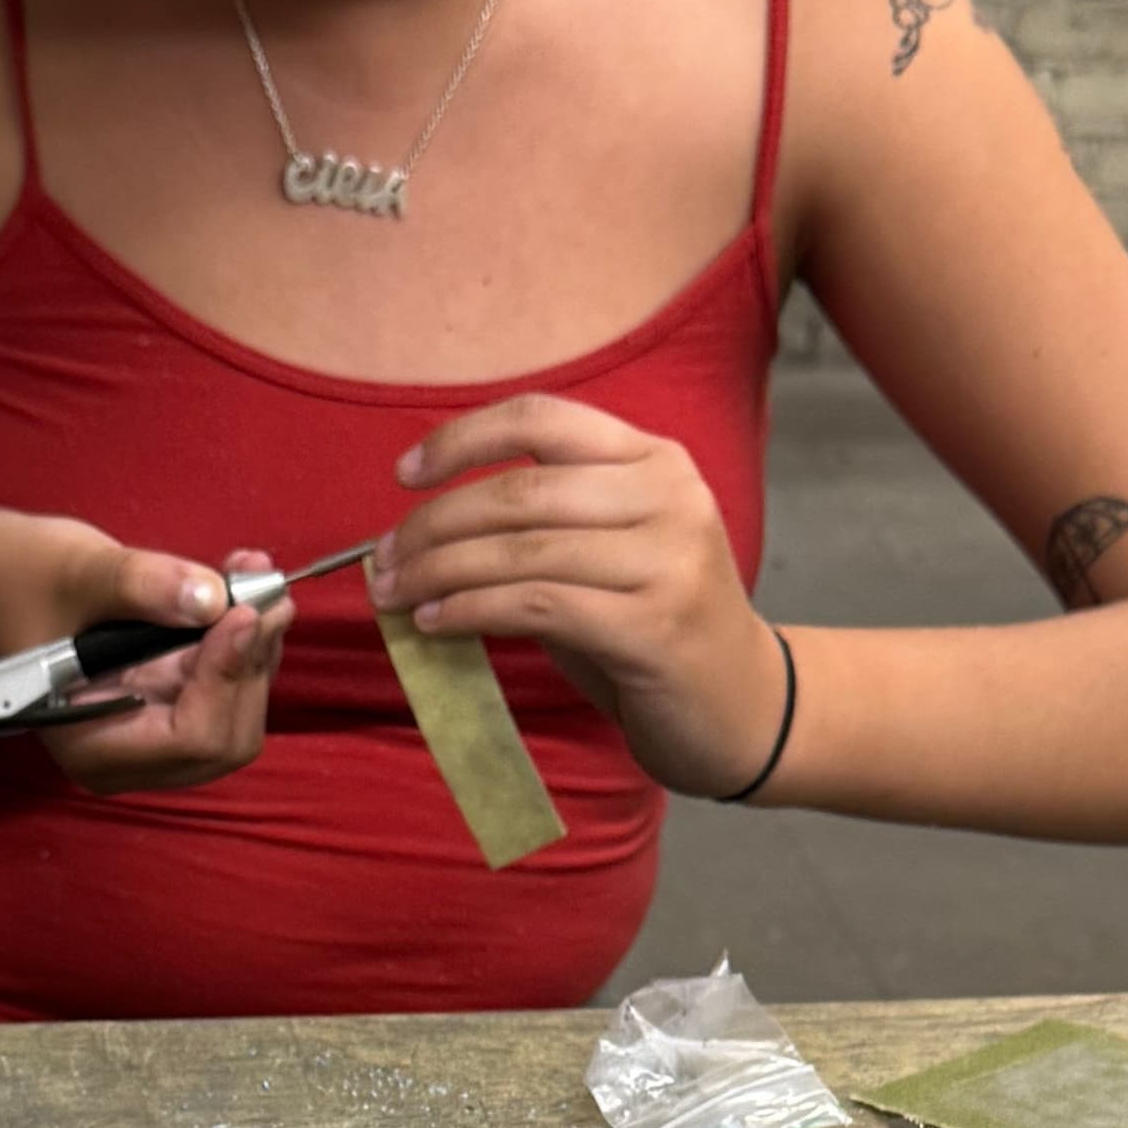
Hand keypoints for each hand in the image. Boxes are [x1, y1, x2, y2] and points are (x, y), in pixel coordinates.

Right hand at [0, 515, 290, 795]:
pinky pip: (224, 685)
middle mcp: (128, 754)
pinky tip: (240, 588)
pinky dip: (240, 639)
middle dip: (250, 663)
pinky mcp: (165, 701)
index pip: (191, 739)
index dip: (227, 677)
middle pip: (227, 736)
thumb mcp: (70, 571)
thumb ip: (138, 585)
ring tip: (252, 575)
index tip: (242, 613)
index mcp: (93, 746)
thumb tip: (208, 599)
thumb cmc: (10, 579)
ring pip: (236, 711)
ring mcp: (150, 731)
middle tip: (263, 592)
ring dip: (253, 646)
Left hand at [372, 399, 785, 799]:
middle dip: (433, 524)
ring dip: (440, 573)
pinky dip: (473, 612)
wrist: (744, 709)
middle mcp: (669, 496)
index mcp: (655, 459)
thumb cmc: (657, 628)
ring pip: (522, 550)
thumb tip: (424, 533)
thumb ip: (541, 526)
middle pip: (520, 490)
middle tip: (382, 559)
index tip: (405, 475)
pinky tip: (436, 625)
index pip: (542, 418)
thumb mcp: (608, 554)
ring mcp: (668, 559)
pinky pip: (537, 605)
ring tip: (393, 596)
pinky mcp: (654, 625)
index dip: (462, 439)